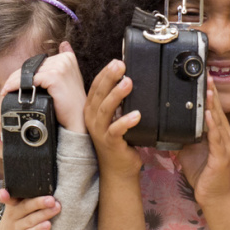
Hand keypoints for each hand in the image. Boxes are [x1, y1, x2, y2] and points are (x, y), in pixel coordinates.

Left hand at [0, 42, 86, 132]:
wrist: (76, 121)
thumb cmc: (70, 104)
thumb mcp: (70, 78)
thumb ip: (65, 62)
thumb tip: (63, 43)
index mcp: (68, 57)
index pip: (39, 62)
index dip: (25, 72)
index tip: (14, 82)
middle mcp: (65, 59)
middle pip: (33, 66)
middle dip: (18, 77)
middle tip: (6, 88)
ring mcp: (61, 66)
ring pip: (29, 72)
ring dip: (14, 82)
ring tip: (5, 91)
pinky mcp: (55, 76)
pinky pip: (30, 79)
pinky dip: (17, 85)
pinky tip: (9, 91)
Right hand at [0, 191, 60, 229]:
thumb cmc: (16, 219)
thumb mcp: (15, 207)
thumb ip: (24, 195)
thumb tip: (44, 179)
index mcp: (12, 206)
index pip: (9, 198)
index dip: (5, 195)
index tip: (4, 193)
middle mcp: (13, 217)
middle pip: (25, 207)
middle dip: (38, 202)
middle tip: (51, 199)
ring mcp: (16, 229)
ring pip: (30, 221)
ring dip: (43, 215)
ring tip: (55, 209)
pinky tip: (47, 225)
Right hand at [84, 59, 142, 176]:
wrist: (118, 169)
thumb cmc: (118, 139)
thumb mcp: (115, 116)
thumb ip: (118, 101)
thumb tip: (128, 79)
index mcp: (92, 110)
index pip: (95, 87)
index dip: (105, 73)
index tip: (116, 61)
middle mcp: (92, 119)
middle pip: (99, 94)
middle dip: (110, 78)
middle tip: (120, 65)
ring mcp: (99, 131)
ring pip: (105, 109)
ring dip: (117, 95)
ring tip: (128, 83)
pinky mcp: (109, 143)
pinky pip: (116, 130)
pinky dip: (126, 121)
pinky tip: (137, 115)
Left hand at [175, 78, 229, 205]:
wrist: (211, 196)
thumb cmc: (202, 172)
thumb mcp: (189, 149)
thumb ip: (183, 134)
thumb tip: (167, 122)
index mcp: (218, 133)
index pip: (214, 108)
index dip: (209, 93)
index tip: (203, 77)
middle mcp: (225, 136)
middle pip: (218, 110)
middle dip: (211, 92)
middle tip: (206, 75)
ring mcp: (226, 146)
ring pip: (219, 121)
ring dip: (213, 105)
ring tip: (207, 90)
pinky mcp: (222, 157)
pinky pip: (217, 139)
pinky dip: (213, 126)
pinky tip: (209, 115)